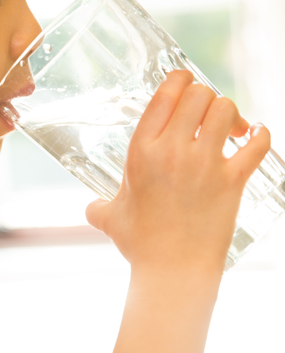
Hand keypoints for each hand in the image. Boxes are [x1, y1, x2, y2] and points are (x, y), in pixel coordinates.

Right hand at [86, 70, 270, 276]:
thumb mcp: (110, 219)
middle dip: (207, 97)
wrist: (172, 273)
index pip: (167, 92)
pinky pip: (256, 145)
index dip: (182, 80)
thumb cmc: (141, 245)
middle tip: (208, 115)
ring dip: (231, 114)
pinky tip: (257, 136)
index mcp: (142, 149)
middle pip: (200, 94)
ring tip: (231, 129)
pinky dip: (260, 136)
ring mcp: (204, 164)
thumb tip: (92, 209)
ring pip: (226, 110)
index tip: (188, 86)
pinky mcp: (231, 182)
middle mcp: (172, 150)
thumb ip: (99, 207)